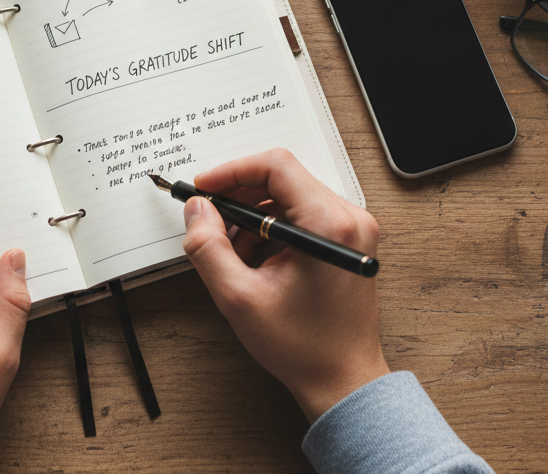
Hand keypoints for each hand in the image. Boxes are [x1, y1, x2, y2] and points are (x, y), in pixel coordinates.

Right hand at [182, 148, 388, 421]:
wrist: (344, 381)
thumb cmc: (303, 346)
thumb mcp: (240, 298)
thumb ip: (209, 248)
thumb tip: (196, 210)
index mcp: (328, 223)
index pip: (276, 166)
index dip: (233, 171)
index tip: (205, 188)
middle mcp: (348, 218)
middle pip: (282, 179)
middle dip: (239, 197)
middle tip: (209, 219)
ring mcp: (351, 228)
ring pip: (288, 196)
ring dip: (253, 216)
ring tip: (233, 252)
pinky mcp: (347, 239)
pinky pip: (301, 214)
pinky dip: (271, 228)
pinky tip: (255, 259)